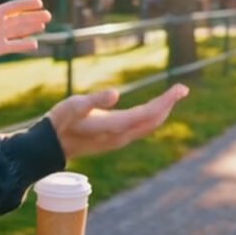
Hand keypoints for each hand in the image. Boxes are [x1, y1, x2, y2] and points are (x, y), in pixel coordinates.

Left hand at [0, 0, 51, 63]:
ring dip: (32, 27)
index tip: (39, 2)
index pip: (14, 7)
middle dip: (34, 17)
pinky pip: (14, 46)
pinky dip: (24, 45)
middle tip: (48, 15)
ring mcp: (0, 36)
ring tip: (44, 25)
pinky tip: (35, 43)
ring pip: (20, 31)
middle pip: (21, 19)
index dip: (26, 4)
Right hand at [47, 84, 189, 159]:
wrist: (52, 145)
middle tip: (183, 89)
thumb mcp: (74, 106)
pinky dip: (153, 117)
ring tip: (173, 96)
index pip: (148, 114)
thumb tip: (115, 94)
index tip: (180, 89)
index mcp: (115, 127)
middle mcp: (122, 136)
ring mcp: (120, 140)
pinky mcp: (116, 139)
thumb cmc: (61, 121)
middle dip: (169, 104)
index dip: (165, 102)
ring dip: (163, 111)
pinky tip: (155, 110)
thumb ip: (95, 101)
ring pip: (149, 126)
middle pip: (153, 121)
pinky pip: (142, 128)